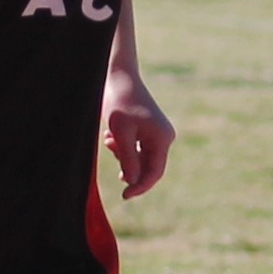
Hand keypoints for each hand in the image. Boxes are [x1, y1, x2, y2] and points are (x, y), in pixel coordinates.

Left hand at [104, 79, 175, 198]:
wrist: (118, 77)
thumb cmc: (119, 102)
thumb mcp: (121, 132)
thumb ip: (128, 157)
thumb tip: (132, 181)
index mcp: (162, 138)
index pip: (154, 172)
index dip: (140, 186)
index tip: (124, 195)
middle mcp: (164, 137)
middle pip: (146, 166)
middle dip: (126, 164)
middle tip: (110, 146)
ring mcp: (156, 133)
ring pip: (138, 158)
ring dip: (121, 154)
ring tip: (109, 137)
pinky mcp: (147, 130)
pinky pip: (136, 148)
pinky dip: (122, 147)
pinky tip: (110, 134)